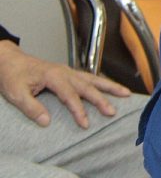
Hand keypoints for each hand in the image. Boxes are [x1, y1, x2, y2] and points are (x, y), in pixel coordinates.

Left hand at [0, 40, 130, 128]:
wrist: (9, 60)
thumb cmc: (13, 75)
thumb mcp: (16, 94)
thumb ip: (32, 108)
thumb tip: (46, 121)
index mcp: (54, 76)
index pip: (70, 96)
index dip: (79, 110)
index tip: (86, 123)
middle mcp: (65, 72)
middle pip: (88, 86)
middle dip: (102, 99)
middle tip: (112, 111)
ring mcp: (68, 70)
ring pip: (93, 78)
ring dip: (110, 86)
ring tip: (126, 93)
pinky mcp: (67, 72)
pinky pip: (88, 77)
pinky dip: (101, 81)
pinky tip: (108, 87)